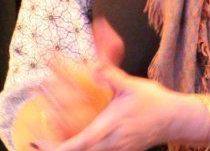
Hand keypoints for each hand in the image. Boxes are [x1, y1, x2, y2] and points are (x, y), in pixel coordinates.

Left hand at [36, 64, 191, 150]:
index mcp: (111, 127)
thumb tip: (95, 67)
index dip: (58, 146)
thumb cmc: (153, 102)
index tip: (38, 142)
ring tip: (45, 142)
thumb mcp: (132, 85)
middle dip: (55, 150)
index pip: (80, 142)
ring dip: (66, 150)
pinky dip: (80, 150)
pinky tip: (69, 142)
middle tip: (34, 142)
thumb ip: (111, 76)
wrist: (174, 119)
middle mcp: (112, 144)